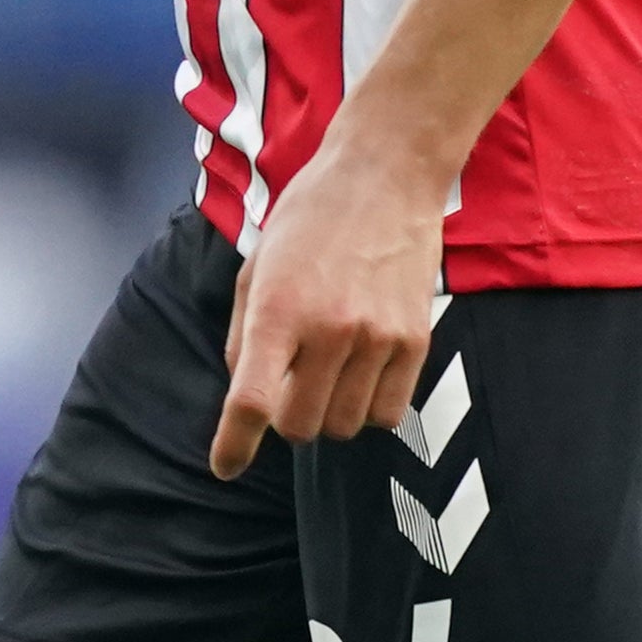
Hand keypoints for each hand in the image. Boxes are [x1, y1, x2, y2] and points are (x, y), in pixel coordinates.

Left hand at [209, 136, 443, 478]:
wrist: (386, 174)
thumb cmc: (311, 217)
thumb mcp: (256, 266)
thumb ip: (243, 336)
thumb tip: (245, 395)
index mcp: (278, 309)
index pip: (251, 402)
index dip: (233, 445)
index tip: (225, 466)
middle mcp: (329, 329)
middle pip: (300, 427)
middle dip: (286, 418)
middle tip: (291, 383)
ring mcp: (378, 338)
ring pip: (345, 426)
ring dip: (328, 412)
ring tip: (330, 369)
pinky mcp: (416, 341)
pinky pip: (389, 413)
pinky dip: (369, 408)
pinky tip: (362, 373)